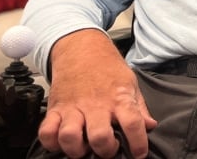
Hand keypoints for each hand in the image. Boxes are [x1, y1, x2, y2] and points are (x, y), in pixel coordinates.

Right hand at [38, 29, 157, 158]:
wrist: (82, 49)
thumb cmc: (108, 69)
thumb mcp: (130, 83)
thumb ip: (139, 108)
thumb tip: (150, 126)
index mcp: (118, 98)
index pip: (133, 123)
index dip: (138, 143)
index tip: (139, 153)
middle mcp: (96, 105)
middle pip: (99, 136)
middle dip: (105, 150)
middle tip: (109, 149)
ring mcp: (73, 107)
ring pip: (70, 137)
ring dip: (77, 149)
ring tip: (85, 147)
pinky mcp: (55, 108)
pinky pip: (46, 132)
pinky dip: (51, 142)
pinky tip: (62, 142)